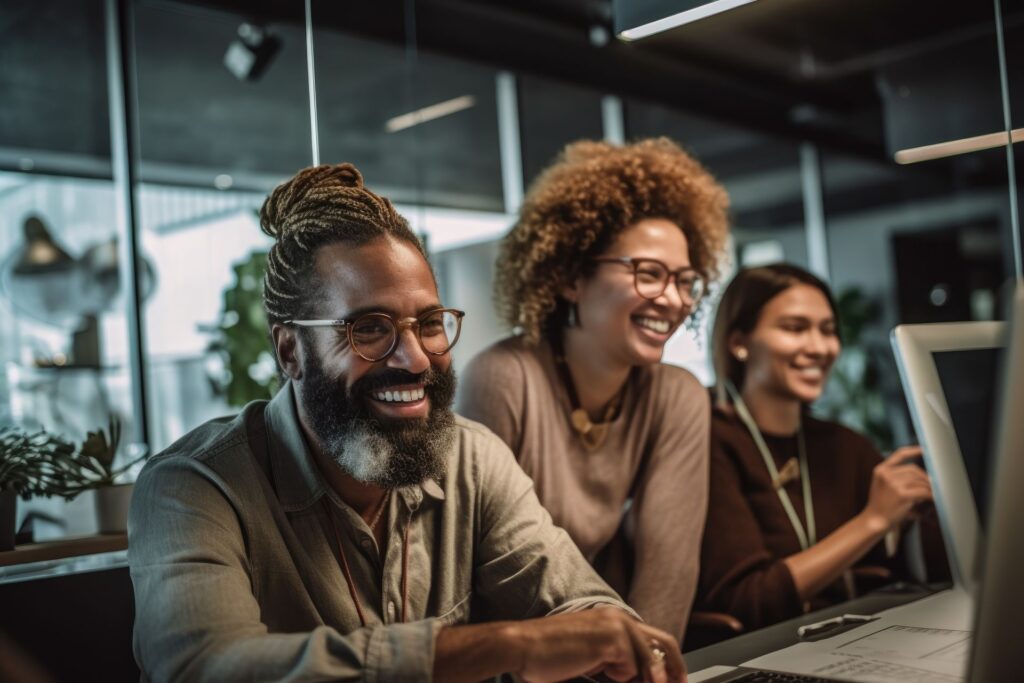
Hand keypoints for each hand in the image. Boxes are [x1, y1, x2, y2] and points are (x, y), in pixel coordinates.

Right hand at [509, 608, 684, 682]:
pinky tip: (603, 673)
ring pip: (650, 660)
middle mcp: (618, 617)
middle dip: (674, 671)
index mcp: (613, 619)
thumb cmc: (548, 656)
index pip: (653, 640)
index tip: (675, 682)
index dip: (669, 664)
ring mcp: (616, 626)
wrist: (523, 647)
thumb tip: (639, 677)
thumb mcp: (590, 659)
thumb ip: (615, 663)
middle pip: (664, 644)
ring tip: (633, 681)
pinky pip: (635, 667)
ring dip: (649, 679)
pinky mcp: (611, 640)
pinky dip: (628, 678)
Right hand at [863, 446, 931, 531]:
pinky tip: (932, 499)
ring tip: (931, 495)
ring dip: (928, 488)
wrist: (874, 520)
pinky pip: (923, 491)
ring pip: (920, 481)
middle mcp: (886, 474)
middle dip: (925, 477)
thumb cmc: (881, 504)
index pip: (899, 454)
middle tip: (932, 486)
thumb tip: (921, 474)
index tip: (924, 450)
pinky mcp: (902, 495)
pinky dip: (930, 495)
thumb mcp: (882, 485)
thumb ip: (895, 476)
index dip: (913, 450)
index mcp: (880, 470)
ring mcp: (893, 484)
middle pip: (914, 469)